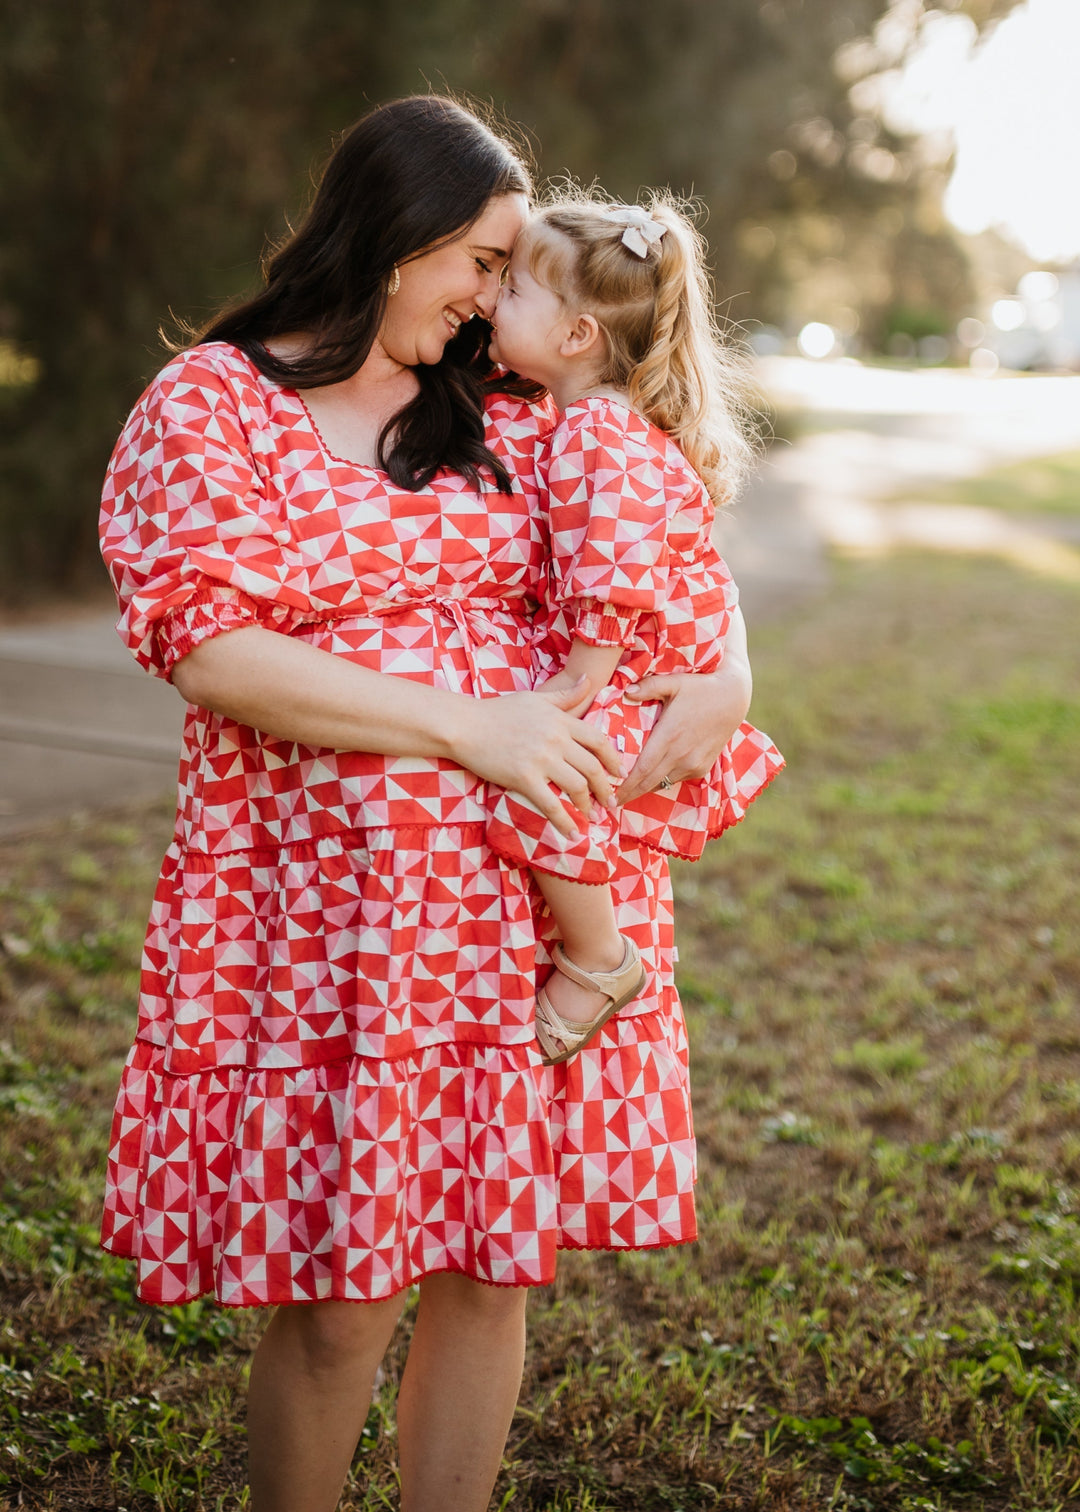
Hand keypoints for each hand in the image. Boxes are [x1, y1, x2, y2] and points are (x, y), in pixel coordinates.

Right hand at [455, 678, 623, 837]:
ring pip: (577, 787)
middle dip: (606, 789)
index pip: (599, 741)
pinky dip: (565, 822)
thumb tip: (588, 681)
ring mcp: (541, 759)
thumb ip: (565, 696)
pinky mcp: (523, 778)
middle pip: (593, 768)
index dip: (614, 760)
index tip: (619, 773)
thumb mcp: (536, 698)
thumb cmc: (498, 711)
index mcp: (561, 720)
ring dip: (589, 806)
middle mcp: (556, 739)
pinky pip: (551, 805)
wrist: (464, 725)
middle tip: (611, 802)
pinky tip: (572, 834)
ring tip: (593, 817)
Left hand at [616, 651, 752, 806]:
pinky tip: (650, 779)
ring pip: (662, 783)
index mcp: (669, 736)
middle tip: (610, 803)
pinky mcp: (702, 768)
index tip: (609, 795)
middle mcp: (681, 755)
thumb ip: (649, 686)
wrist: (733, 698)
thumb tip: (626, 691)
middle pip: (649, 783)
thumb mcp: (675, 682)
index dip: (625, 785)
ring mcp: (693, 764)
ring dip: (645, 788)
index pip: (642, 769)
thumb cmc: (700, 687)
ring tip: (626, 792)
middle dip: (629, 794)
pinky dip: (662, 780)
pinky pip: (677, 779)